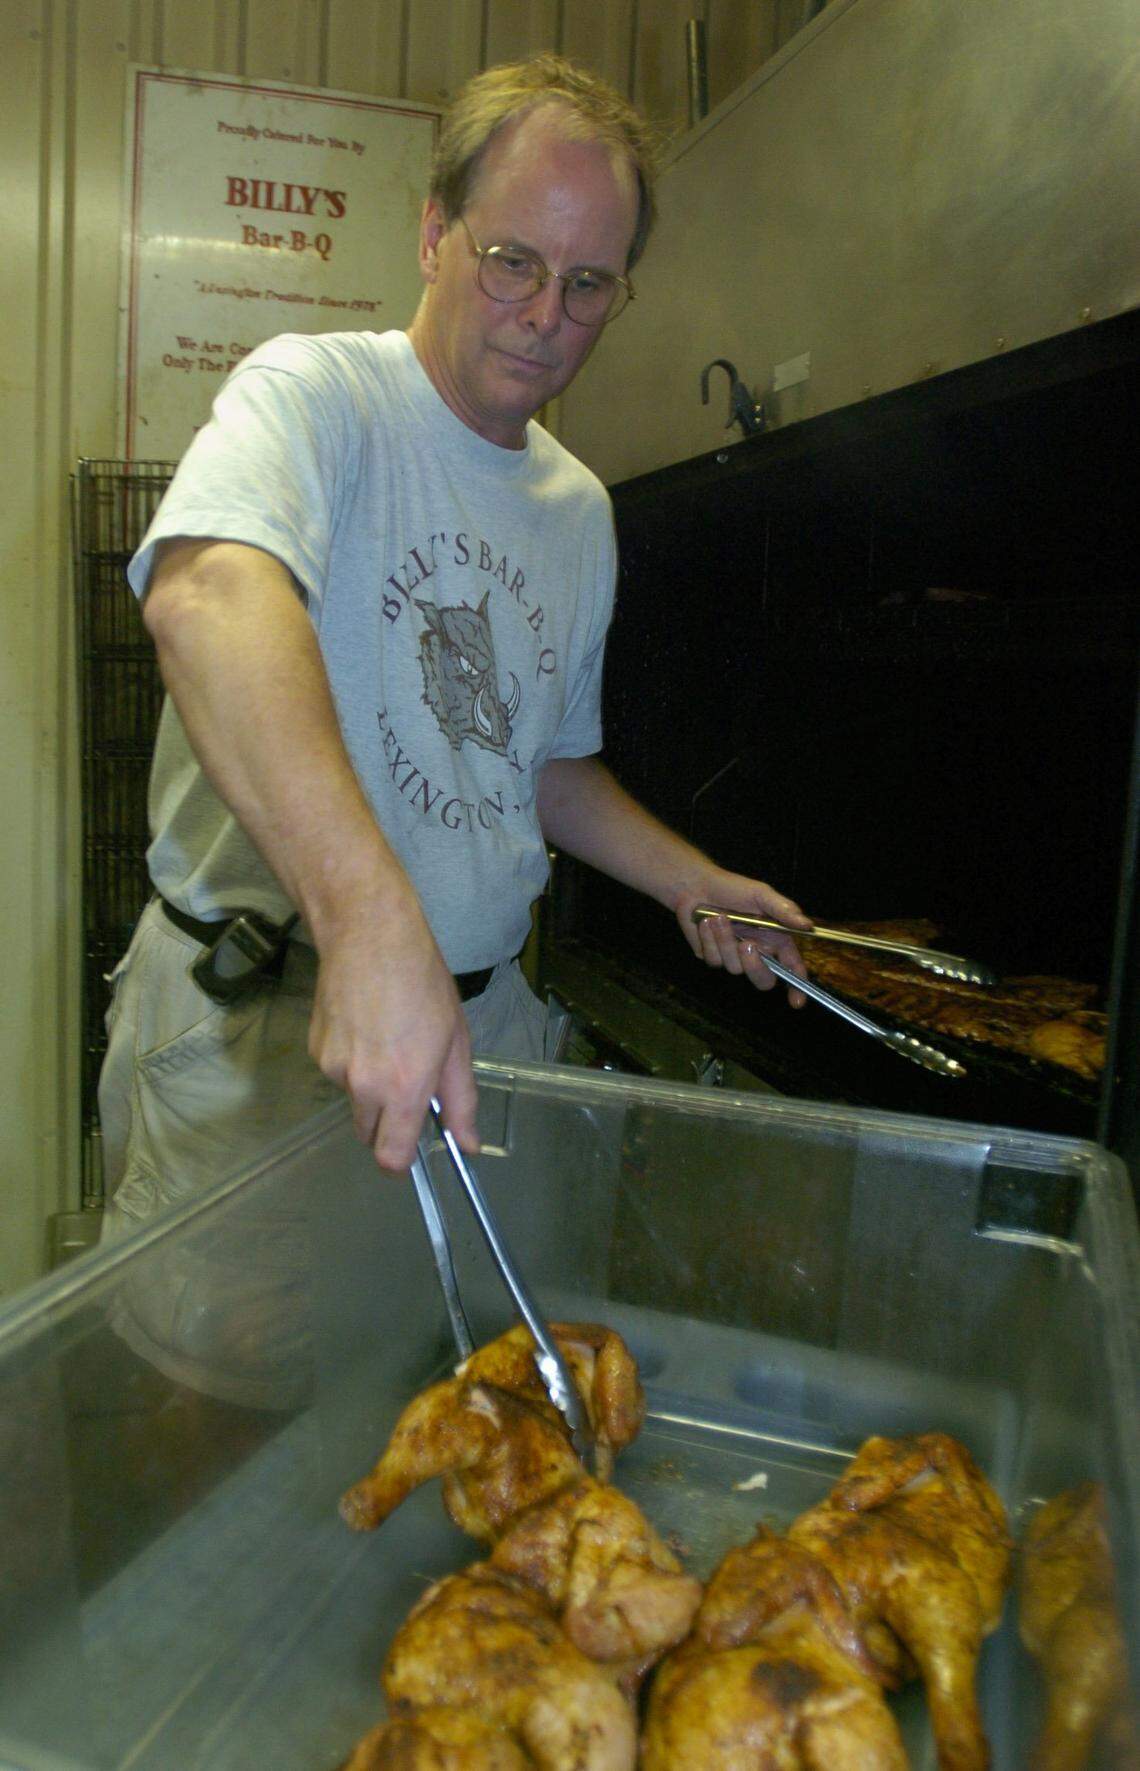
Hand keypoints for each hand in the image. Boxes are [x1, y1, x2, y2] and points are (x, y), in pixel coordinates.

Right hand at [307, 901, 478, 1172]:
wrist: (368, 936)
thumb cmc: (422, 983)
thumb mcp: (456, 1041)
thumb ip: (460, 1099)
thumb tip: (468, 1145)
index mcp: (404, 1087)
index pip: (391, 1157)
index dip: (400, 1162)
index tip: (410, 1150)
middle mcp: (364, 1086)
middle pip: (369, 1133)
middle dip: (388, 1122)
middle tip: (406, 1082)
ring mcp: (334, 1068)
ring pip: (354, 1100)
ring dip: (369, 1087)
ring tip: (386, 1040)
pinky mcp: (316, 1050)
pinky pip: (337, 1074)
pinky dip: (351, 1062)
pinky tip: (364, 1026)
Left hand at [676, 873, 812, 1007]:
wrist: (697, 886)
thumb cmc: (733, 888)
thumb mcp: (761, 894)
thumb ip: (784, 911)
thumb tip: (808, 926)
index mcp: (776, 939)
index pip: (792, 968)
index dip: (797, 987)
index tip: (796, 1002)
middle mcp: (757, 951)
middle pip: (764, 980)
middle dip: (755, 966)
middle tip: (746, 944)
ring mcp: (734, 957)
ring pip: (735, 968)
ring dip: (725, 941)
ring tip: (718, 917)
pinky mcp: (713, 956)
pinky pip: (714, 960)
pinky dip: (709, 939)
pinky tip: (706, 923)